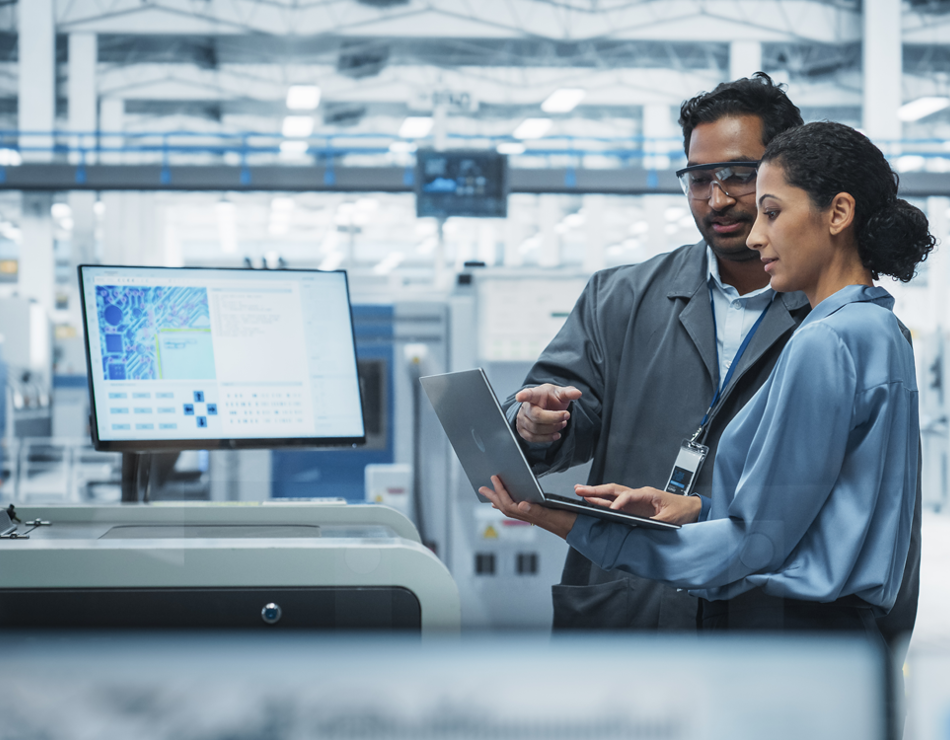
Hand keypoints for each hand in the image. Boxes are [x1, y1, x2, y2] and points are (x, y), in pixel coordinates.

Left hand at [478, 475, 576, 539]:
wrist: (577, 530)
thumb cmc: (566, 522)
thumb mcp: (552, 514)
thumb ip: (536, 511)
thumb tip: (520, 504)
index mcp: (529, 514)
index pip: (509, 503)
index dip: (500, 491)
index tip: (494, 479)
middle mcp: (528, 515)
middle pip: (505, 506)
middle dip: (493, 496)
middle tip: (481, 488)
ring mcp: (531, 516)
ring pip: (510, 508)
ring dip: (499, 500)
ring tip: (490, 494)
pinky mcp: (537, 515)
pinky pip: (517, 509)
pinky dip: (510, 503)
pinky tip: (510, 501)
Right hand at [515, 384, 582, 443]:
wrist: (544, 407)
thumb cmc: (551, 399)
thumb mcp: (560, 393)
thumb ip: (569, 393)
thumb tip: (577, 393)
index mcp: (535, 394)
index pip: (528, 394)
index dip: (523, 396)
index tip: (520, 397)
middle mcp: (526, 407)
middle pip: (537, 416)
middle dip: (554, 418)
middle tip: (566, 416)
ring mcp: (522, 419)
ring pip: (536, 429)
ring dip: (553, 428)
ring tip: (562, 424)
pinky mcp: (523, 430)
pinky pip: (532, 438)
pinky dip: (546, 438)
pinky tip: (555, 434)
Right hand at [574, 483, 702, 524]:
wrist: (691, 509)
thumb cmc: (682, 511)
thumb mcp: (671, 519)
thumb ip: (655, 522)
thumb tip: (642, 527)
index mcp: (648, 494)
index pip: (628, 496)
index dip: (618, 503)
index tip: (611, 510)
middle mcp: (639, 495)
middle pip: (614, 490)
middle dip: (596, 490)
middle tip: (580, 490)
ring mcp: (635, 500)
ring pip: (612, 495)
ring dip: (596, 494)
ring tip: (580, 492)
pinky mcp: (634, 508)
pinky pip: (615, 503)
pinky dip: (602, 502)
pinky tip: (592, 501)